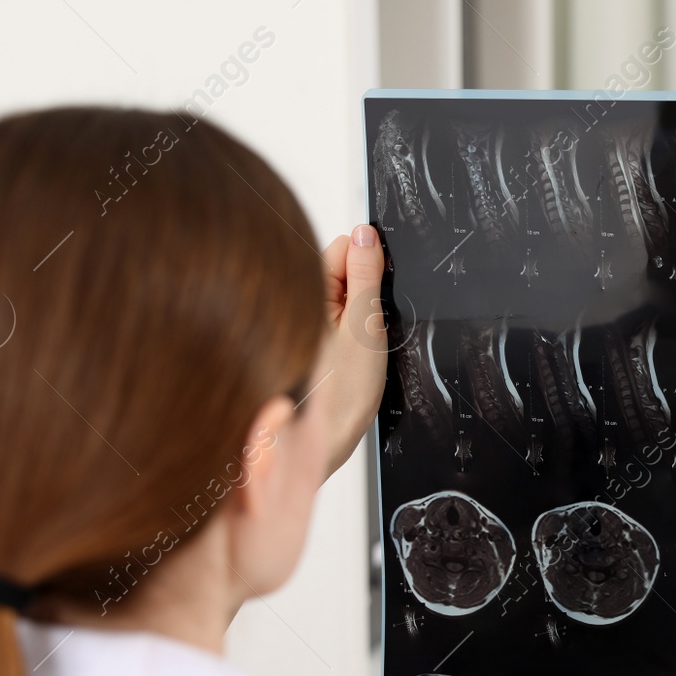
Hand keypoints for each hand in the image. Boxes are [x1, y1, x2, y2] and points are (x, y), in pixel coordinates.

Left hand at [309, 224, 386, 478]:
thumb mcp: (366, 326)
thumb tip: (367, 232)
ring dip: (355, 318)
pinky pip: (335, 323)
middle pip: (342, 270)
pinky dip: (347, 336)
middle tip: (364, 332)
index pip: (344, 244)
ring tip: (354, 352)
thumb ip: (367, 274)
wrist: (321, 443)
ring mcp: (303, 322)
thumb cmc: (340, 395)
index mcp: (308, 289)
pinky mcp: (308, 342)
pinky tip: (347, 362)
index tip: (375, 297)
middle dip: (361, 292)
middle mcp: (300, 301)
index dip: (369, 266)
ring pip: (341, 298)